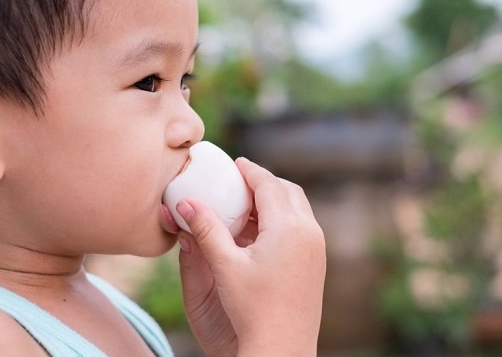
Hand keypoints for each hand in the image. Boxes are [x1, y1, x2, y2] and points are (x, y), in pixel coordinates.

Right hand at [177, 157, 325, 356]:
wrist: (283, 349)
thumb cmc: (252, 310)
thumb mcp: (224, 266)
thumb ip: (205, 230)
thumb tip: (183, 202)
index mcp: (289, 228)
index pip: (269, 185)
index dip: (250, 171)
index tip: (235, 163)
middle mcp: (309, 233)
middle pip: (287, 191)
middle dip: (263, 182)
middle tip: (239, 181)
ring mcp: (317, 248)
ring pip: (297, 208)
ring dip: (273, 200)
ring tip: (245, 204)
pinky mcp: (316, 263)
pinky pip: (301, 226)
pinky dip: (281, 218)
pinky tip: (259, 232)